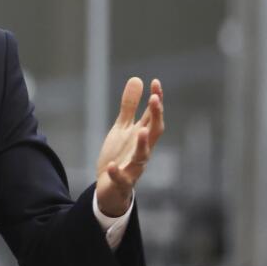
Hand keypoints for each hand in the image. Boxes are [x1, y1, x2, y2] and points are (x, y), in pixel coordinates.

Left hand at [95, 77, 164, 216]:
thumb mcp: (123, 128)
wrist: (110, 186)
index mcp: (142, 136)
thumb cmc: (121, 154)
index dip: (156, 100)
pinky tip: (111, 166)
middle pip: (154, 133)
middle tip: (155, 99)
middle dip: (156, 117)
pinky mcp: (122, 182)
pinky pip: (122, 178)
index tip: (156, 82)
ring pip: (143, 156)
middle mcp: (142, 150)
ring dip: (143, 144)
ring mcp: (134, 167)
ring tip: (140, 131)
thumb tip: (137, 79)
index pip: (153, 116)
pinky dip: (117, 172)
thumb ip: (130, 106)